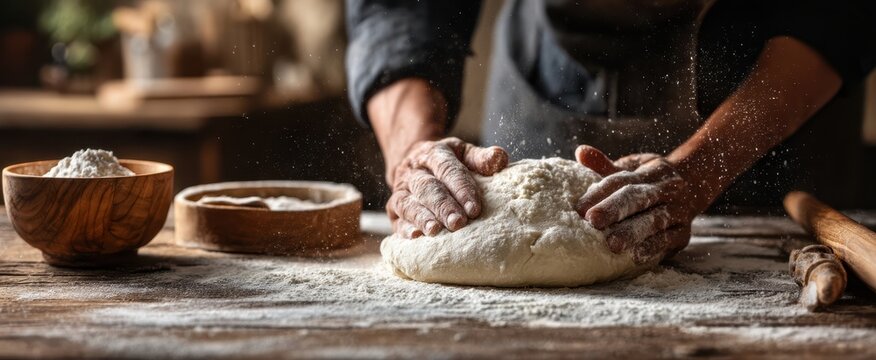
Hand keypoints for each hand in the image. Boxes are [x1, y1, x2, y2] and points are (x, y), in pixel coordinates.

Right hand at [387, 137, 508, 237]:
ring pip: (407, 202)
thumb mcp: (463, 153)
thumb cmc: (446, 163)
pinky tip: (416, 237)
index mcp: (433, 154)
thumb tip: (500, 158)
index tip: (474, 209)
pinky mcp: (393, 208)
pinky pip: (396, 218)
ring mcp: (401, 189)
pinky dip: (404, 228)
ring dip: (421, 217)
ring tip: (435, 231)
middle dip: (443, 206)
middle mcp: (414, 171)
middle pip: (427, 188)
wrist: (413, 161)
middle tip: (458, 223)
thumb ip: (481, 158)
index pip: (447, 169)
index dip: (461, 188)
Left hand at [575, 145, 694, 263]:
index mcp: (651, 171)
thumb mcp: (631, 168)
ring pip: (654, 220)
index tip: (580, 208)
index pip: (623, 180)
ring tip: (612, 244)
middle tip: (592, 221)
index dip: (601, 192)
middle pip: (638, 197)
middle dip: (614, 210)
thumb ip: (605, 165)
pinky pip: (668, 240)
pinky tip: (635, 256)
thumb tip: (580, 152)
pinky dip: (652, 248)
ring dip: (633, 232)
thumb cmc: (648, 181)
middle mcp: (668, 189)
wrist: (694, 187)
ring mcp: (678, 210)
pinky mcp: (683, 233)